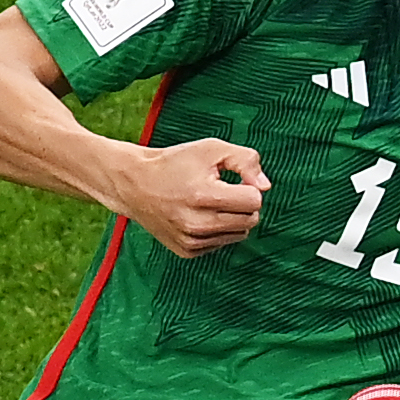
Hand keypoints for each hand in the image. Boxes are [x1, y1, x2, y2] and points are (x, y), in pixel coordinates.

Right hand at [105, 137, 266, 258]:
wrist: (135, 184)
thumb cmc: (176, 163)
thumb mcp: (212, 149)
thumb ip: (246, 161)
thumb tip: (265, 187)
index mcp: (203, 196)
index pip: (254, 200)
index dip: (248, 186)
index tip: (232, 180)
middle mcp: (197, 223)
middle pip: (251, 220)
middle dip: (244, 204)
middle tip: (223, 191)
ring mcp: (191, 241)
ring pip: (239, 234)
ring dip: (233, 218)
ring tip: (211, 203)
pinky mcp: (187, 251)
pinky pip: (221, 243)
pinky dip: (218, 230)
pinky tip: (200, 216)